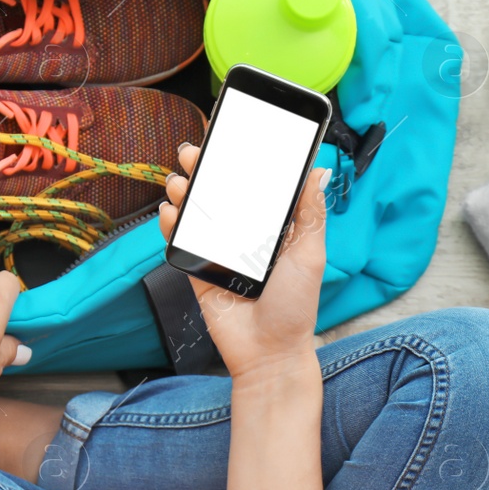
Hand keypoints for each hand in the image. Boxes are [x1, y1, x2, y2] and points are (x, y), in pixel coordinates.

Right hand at [158, 143, 329, 380]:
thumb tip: (318, 170)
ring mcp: (218, 251)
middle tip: (194, 152)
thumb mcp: (310, 255)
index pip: (253, 185)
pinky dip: (170, 225)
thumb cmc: (295, 307)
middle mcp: (243, 234)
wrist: (269, 353)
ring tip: (180, 182)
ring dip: (184, 192)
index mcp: (271, 226)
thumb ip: (310, 213)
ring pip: (195, 213)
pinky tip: (170, 212)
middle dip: (204, 169)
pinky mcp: (198, 270)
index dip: (240, 160)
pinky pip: (179, 242)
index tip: (228, 135)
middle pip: (219, 193)